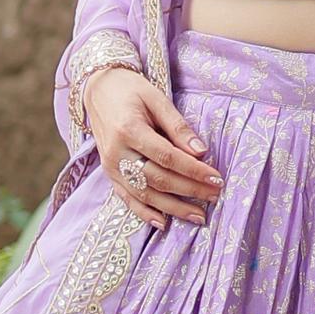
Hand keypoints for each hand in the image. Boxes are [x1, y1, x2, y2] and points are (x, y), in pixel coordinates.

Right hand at [85, 69, 220, 230]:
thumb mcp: (156, 98)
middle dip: (189, 190)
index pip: (167, 157)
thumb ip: (177, 126)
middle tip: (215, 196)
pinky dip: (144, 213)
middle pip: (158, 179)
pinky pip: (127, 198)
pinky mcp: (109, 174)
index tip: (216, 178)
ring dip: (173, 208)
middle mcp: (117, 153)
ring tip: (198, 216)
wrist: (97, 90)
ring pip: (145, 194)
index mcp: (129, 130)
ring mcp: (111, 166)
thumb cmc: (130, 90)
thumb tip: (200, 151)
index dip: (194, 170)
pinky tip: (163, 223)